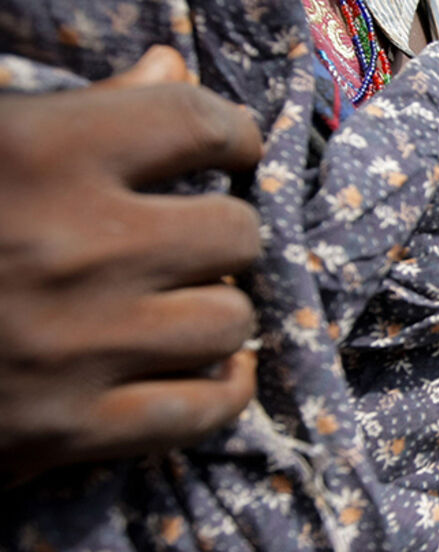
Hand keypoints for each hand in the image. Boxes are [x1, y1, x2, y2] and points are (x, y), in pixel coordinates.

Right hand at [0, 46, 262, 485]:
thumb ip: (83, 109)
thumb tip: (169, 69)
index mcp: (39, 155)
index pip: (194, 123)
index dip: (231, 134)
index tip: (231, 148)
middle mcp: (71, 248)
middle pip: (233, 233)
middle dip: (224, 231)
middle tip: (195, 239)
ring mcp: (73, 346)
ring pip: (229, 322)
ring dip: (218, 310)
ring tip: (185, 302)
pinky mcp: (66, 429)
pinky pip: (204, 410)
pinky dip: (224, 389)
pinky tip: (216, 366)